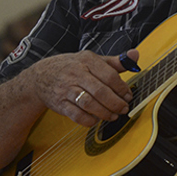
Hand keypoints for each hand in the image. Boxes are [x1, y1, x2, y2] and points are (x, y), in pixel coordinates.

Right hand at [24, 49, 138, 126]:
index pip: (110, 75)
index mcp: (87, 60)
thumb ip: (114, 61)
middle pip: (101, 91)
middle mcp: (76, 74)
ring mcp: (67, 89)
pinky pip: (77, 115)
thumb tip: (134, 55)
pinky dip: (89, 120)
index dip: (122, 88)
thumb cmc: (71, 67)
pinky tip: (96, 119)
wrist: (41, 76)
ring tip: (113, 116)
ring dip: (105, 113)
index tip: (128, 96)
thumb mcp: (91, 59)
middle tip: (124, 109)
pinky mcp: (60, 104)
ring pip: (89, 104)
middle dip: (116, 103)